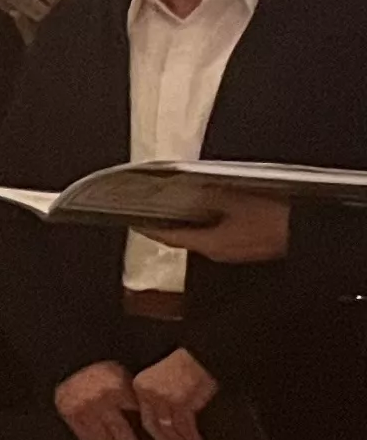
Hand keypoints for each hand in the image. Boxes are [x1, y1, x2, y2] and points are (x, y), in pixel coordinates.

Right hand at [54, 362, 148, 439]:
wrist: (71, 363)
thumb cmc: (104, 372)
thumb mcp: (125, 378)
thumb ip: (136, 398)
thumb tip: (155, 422)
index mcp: (118, 390)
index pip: (138, 417)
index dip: (148, 432)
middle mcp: (99, 401)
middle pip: (120, 433)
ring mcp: (83, 409)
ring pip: (103, 439)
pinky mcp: (70, 415)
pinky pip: (87, 438)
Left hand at [132, 347, 219, 439]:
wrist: (202, 351)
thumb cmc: (186, 367)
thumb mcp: (162, 380)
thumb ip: (157, 399)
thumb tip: (164, 426)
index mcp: (140, 387)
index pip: (145, 419)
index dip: (155, 437)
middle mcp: (148, 393)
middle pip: (155, 427)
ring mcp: (164, 397)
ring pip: (170, 430)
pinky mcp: (181, 400)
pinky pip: (185, 426)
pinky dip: (192, 438)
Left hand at [143, 195, 291, 266]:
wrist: (308, 232)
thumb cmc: (276, 219)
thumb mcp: (236, 199)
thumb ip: (207, 194)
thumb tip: (185, 188)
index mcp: (210, 243)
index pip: (168, 237)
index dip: (147, 227)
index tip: (131, 218)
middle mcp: (217, 251)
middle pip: (183, 237)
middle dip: (166, 222)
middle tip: (149, 207)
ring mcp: (233, 250)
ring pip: (201, 234)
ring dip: (188, 221)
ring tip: (175, 204)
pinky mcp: (246, 245)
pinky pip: (218, 232)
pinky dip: (209, 221)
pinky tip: (211, 208)